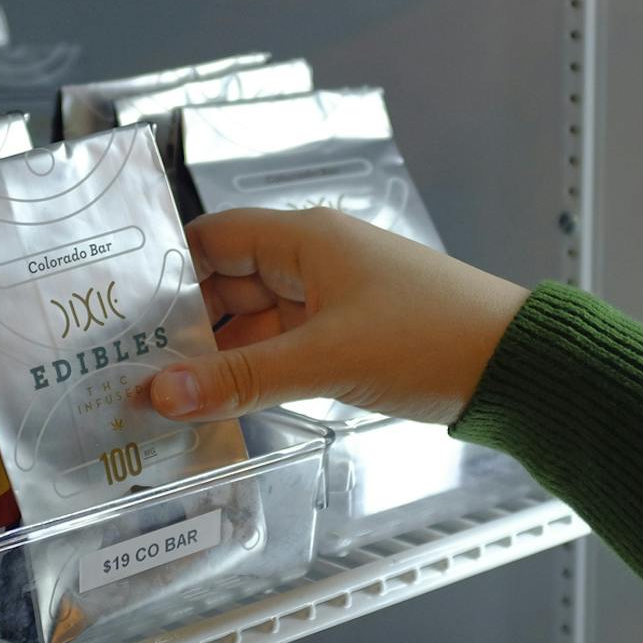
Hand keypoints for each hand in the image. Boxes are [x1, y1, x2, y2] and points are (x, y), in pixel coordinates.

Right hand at [148, 208, 531, 424]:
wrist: (517, 368)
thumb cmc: (429, 340)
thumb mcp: (323, 360)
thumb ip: (238, 380)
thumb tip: (160, 393)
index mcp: (306, 238)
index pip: (214, 238)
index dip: (169, 270)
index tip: (125, 314)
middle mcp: (315, 260)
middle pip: (228, 284)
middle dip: (187, 326)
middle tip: (132, 369)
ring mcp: (334, 300)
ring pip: (256, 324)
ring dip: (220, 358)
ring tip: (165, 396)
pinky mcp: (351, 337)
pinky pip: (285, 350)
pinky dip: (255, 374)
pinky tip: (222, 405)